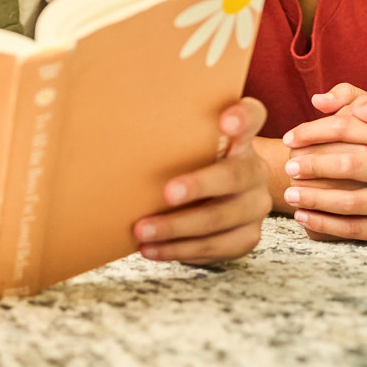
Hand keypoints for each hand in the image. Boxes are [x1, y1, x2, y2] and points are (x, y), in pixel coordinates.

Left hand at [132, 96, 270, 264]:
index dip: (242, 117)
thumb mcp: (186, 144)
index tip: (225, 121)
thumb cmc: (190, 164)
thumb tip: (111, 122)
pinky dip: (182, 250)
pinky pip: (217, 247)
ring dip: (178, 228)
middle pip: (234, 176)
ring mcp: (255, 205)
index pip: (252, 116)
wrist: (220, 197)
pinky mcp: (247, 236)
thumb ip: (168, 134)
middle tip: (166, 194)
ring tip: (143, 232)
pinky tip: (154, 249)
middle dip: (199, 186)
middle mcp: (254, 170)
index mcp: (240, 139)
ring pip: (222, 219)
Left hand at [281, 83, 366, 241]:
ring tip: (290, 195)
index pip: (346, 127)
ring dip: (314, 199)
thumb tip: (318, 100)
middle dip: (312, 166)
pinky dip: (324, 224)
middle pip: (349, 164)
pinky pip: (355, 229)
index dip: (311, 131)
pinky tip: (303, 216)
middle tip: (288, 168)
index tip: (287, 139)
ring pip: (351, 202)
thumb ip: (348, 97)